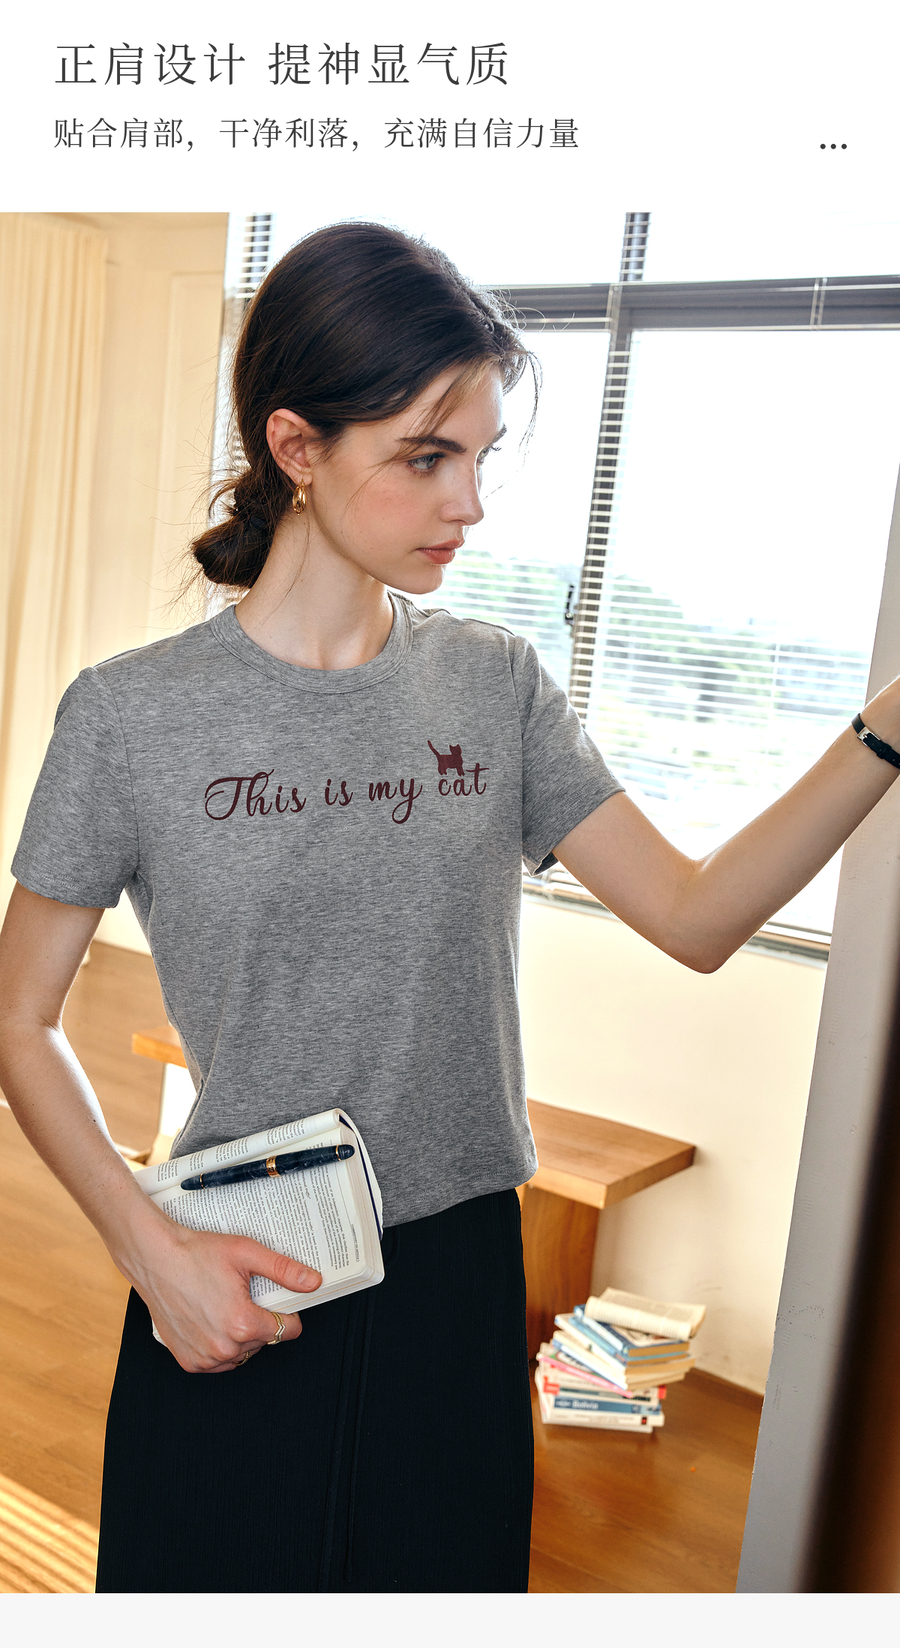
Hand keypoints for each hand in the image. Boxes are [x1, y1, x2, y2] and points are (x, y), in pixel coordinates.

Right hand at [130, 1222, 321, 1372]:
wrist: (155, 1258)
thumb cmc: (197, 1253)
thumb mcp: (246, 1253)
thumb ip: (284, 1270)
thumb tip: (313, 1283)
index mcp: (243, 1324)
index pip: (287, 1330)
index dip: (287, 1313)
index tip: (277, 1301)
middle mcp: (224, 1347)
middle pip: (264, 1341)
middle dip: (261, 1321)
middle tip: (244, 1296)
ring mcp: (205, 1358)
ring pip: (242, 1353)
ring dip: (242, 1337)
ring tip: (227, 1307)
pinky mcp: (189, 1361)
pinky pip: (219, 1362)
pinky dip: (221, 1347)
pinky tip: (213, 1322)